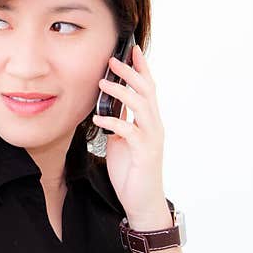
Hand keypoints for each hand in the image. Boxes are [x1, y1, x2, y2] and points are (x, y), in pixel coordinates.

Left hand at [92, 45, 169, 227]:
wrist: (142, 201)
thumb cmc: (131, 171)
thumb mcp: (122, 142)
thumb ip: (120, 124)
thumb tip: (108, 109)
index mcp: (149, 121)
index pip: (148, 88)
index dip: (141, 68)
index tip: (132, 50)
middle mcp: (154, 126)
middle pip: (147, 91)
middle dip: (131, 73)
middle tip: (113, 59)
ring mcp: (151, 138)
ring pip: (141, 106)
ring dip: (121, 92)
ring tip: (102, 84)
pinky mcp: (144, 152)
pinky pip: (129, 131)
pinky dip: (112, 122)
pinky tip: (97, 118)